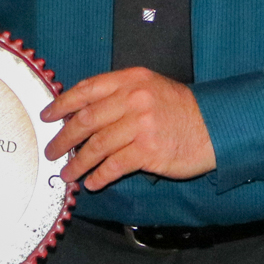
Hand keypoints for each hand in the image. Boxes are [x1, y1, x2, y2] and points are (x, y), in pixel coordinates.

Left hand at [40, 67, 215, 190]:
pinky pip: (114, 165)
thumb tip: (82, 115)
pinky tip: (92, 183)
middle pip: (87, 119)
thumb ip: (119, 96)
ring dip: (78, 163)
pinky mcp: (148, 150)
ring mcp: (141, 125)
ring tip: (67, 174)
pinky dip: (99, 176)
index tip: (48, 115)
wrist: (214, 127)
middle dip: (64, 138)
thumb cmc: (180, 110)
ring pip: (97, 145)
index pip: (88, 89)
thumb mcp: (150, 89)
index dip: (63, 103)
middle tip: (52, 151)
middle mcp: (134, 99)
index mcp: (132, 80)